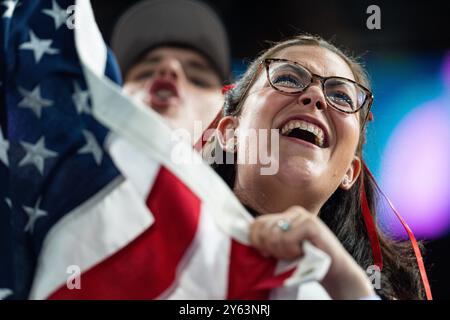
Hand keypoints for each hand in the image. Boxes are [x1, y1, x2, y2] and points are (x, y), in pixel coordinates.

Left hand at [249, 206, 375, 299]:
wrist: (334, 270)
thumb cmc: (305, 262)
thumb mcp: (282, 249)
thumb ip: (267, 240)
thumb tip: (245, 235)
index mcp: (284, 216)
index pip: (257, 223)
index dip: (255, 240)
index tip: (266, 253)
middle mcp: (292, 212)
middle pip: (263, 229)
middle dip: (270, 248)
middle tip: (285, 255)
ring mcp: (302, 216)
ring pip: (274, 235)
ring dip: (283, 252)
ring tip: (296, 253)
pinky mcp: (311, 224)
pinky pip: (287, 238)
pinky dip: (292, 250)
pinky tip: (303, 252)